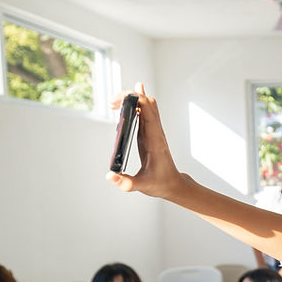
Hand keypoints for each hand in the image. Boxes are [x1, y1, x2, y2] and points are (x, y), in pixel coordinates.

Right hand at [105, 83, 183, 199]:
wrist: (173, 185)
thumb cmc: (160, 183)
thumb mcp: (142, 185)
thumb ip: (126, 182)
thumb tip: (109, 176)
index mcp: (154, 139)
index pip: (148, 110)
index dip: (134, 99)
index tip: (117, 101)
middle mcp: (155, 132)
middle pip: (148, 103)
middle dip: (129, 96)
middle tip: (111, 102)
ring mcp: (153, 132)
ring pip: (148, 106)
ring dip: (132, 99)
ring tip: (114, 102)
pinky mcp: (149, 134)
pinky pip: (145, 114)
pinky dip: (136, 105)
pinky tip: (128, 102)